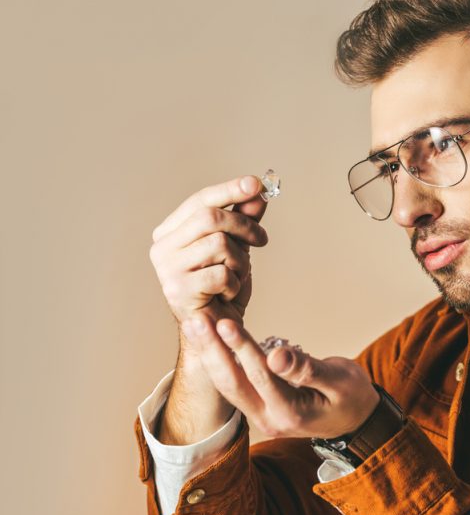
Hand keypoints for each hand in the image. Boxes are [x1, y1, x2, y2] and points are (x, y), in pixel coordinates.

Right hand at [149, 175, 268, 338]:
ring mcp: (167, 269)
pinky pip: (221, 273)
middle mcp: (162, 247)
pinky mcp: (178, 291)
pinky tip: (228, 292)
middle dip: (244, 225)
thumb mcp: (237, 247)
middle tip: (263, 239)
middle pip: (210, 217)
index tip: (257, 184)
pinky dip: (235, 282)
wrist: (216, 330)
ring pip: (219, 243)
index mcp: (170, 232)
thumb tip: (258, 191)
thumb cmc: (223, 287)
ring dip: (241, 260)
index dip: (230, 190)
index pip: (200, 200)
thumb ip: (244, 219)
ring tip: (238, 274)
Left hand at [182, 313, 379, 438]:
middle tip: (195, 320)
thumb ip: (307, 369)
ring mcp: (261, 417)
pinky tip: (210, 339)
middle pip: (233, 383)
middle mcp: (270, 419)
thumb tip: (277, 355)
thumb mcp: (340, 380)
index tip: (225, 323)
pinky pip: (235, 384)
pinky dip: (221, 360)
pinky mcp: (258, 408)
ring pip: (228, 385)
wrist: (356, 421)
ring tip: (196, 325)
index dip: (242, 348)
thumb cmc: (353, 397)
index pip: (260, 376)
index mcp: (292, 413)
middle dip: (212, 350)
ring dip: (211, 354)